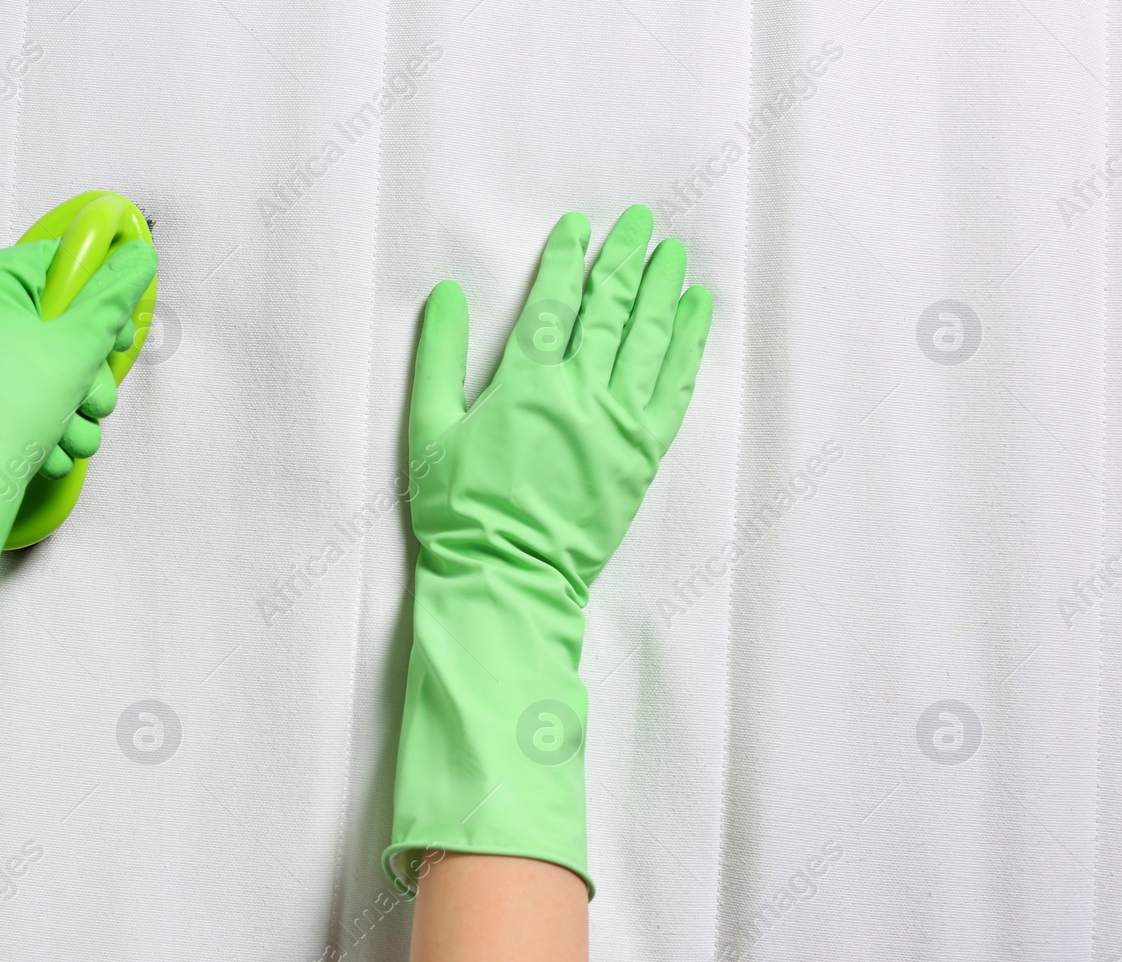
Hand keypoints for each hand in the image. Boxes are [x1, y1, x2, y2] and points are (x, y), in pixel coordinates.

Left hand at [0, 237, 155, 483]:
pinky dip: (49, 431)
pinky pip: (32, 406)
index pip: (62, 264)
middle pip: (64, 327)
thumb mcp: (76, 345)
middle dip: (91, 374)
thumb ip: (114, 299)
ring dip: (77, 410)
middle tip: (91, 395)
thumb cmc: (3, 405)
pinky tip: (48, 452)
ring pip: (55, 375)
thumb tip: (139, 256)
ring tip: (68, 433)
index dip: (99, 295)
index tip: (117, 330)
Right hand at [385, 207, 710, 897]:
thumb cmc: (459, 510)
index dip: (567, 260)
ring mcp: (618, 422)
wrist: (507, 575)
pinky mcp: (643, 454)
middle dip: (625, 262)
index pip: (553, 303)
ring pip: (647, 339)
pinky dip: (686, 345)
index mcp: (525, 383)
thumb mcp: (427, 431)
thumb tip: (445, 297)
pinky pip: (674, 387)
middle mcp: (579, 392)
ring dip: (662, 291)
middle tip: (641, 225)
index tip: (580, 228)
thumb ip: (437, 359)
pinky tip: (694, 314)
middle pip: (609, 310)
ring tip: (673, 256)